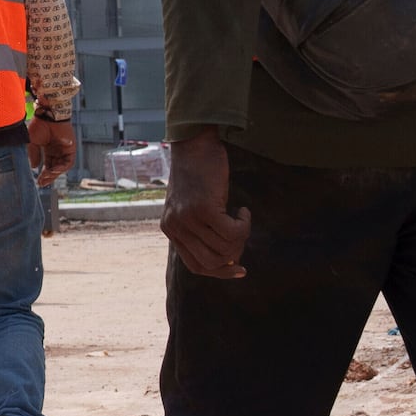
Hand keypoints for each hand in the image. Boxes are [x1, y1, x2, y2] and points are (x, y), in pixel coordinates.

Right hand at [30, 116, 77, 180]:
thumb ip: (34, 155)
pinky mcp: (71, 149)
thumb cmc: (39, 125)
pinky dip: (62, 168)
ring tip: (47, 177)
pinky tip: (54, 171)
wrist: (48, 115)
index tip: (38, 182)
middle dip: (49, 177)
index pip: (47, 165)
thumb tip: (34, 168)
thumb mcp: (32, 143)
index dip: (43, 174)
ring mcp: (64, 150)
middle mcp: (57, 151)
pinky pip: (68, 162)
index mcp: (48, 149)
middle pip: (54, 168)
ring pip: (61, 167)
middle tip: (42, 183)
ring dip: (55, 174)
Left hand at [161, 128, 251, 279]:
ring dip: (242, 237)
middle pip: (212, 263)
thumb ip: (202, 230)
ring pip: (225, 249)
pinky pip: (233, 233)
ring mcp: (187, 219)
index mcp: (170, 229)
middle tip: (241, 233)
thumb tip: (231, 260)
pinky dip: (244, 225)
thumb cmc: (199, 173)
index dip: (220, 272)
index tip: (240, 269)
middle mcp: (175, 227)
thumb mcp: (194, 205)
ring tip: (241, 217)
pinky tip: (243, 210)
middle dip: (234, 254)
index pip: (196, 266)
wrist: (194, 144)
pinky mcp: (203, 209)